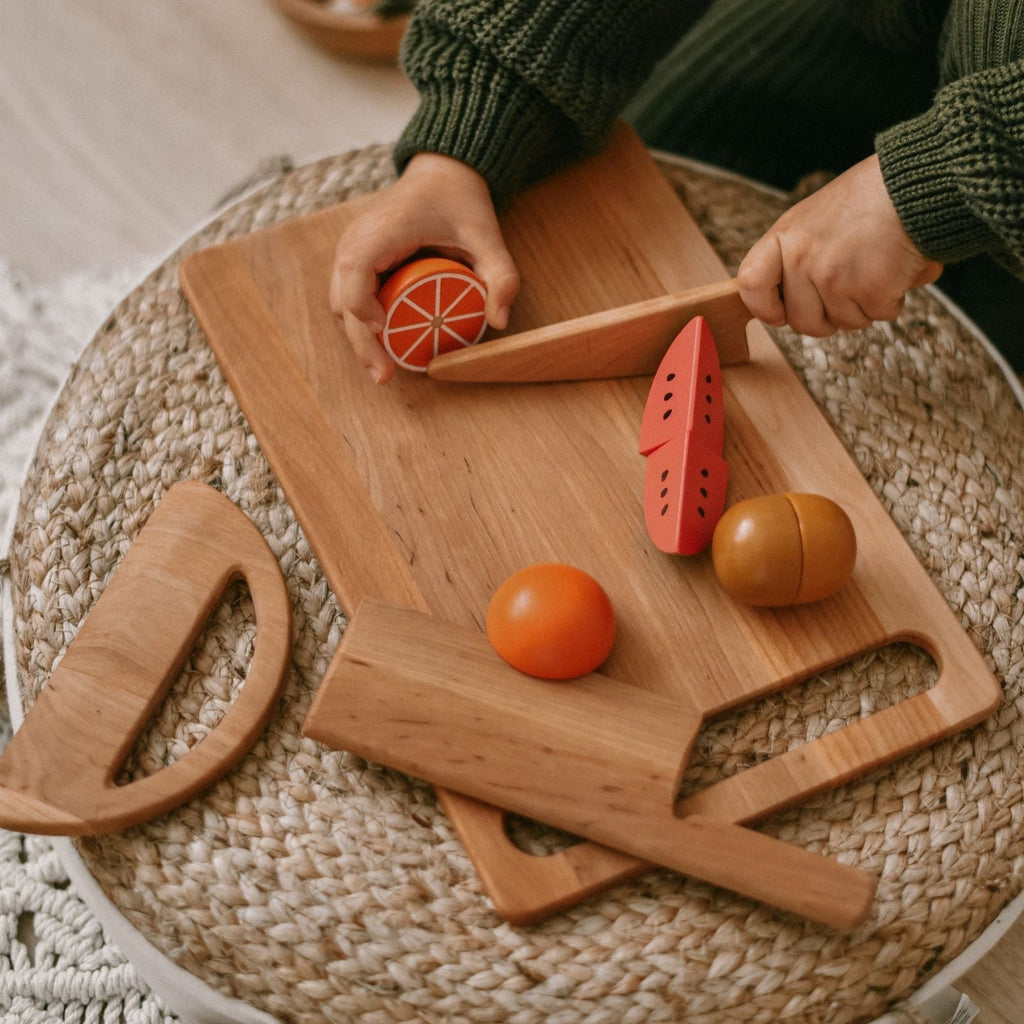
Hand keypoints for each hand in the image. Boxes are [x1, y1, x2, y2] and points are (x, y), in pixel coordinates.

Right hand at [330, 153, 519, 382]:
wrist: (442, 174)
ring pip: (340, 303)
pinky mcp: (356, 261)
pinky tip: (383, 347)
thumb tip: (500, 321)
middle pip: (342, 299)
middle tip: (384, 376)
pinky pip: (349, 297)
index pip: (355, 272)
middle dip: (360, 342)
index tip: (384, 333)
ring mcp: (351, 251)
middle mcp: (356, 241)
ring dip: (359, 337)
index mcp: (381, 231)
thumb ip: (501, 275)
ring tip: (383, 368)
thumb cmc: (460, 202)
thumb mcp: (488, 236)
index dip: (363, 307)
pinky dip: (362, 323)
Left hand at [737, 155, 942, 336]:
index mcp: (784, 238)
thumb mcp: (814, 218)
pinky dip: (894, 298)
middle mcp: (802, 259)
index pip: (751, 285)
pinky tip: (898, 268)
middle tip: (850, 291)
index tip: (781, 313)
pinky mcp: (869, 289)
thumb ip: (796, 256)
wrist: (918, 183)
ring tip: (877, 266)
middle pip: (802, 322)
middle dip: (828, 317)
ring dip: (866, 305)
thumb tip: (786, 308)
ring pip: (845, 322)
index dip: (765, 308)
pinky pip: (879, 314)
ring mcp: (833, 277)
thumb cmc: (870, 199)